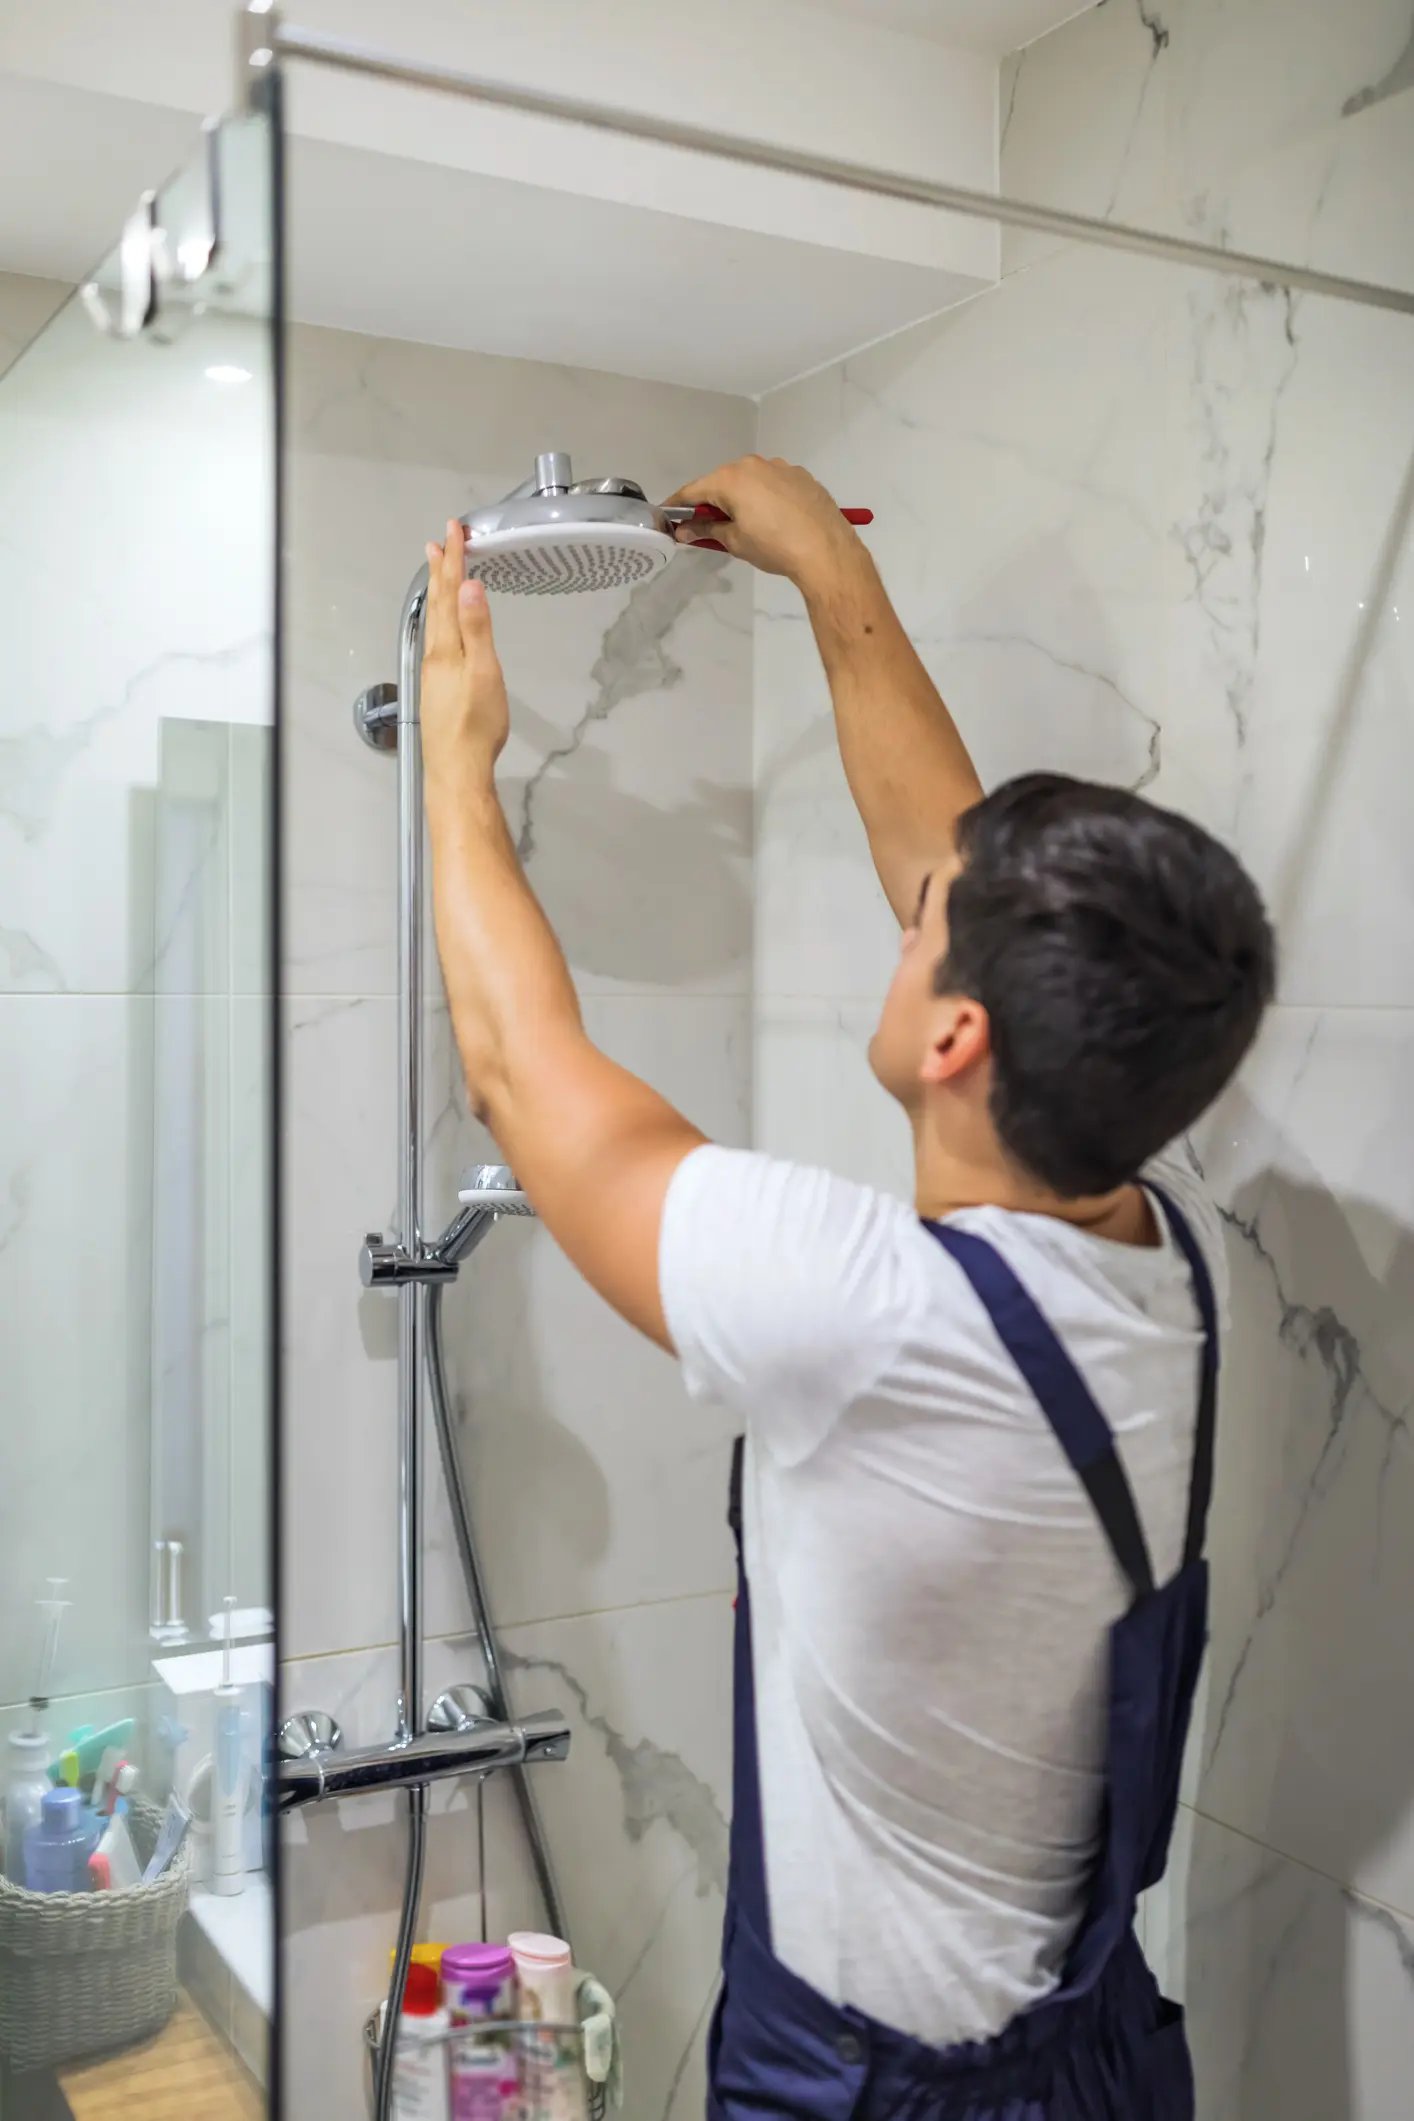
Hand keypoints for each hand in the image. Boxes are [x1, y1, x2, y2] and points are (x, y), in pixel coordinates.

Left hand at [420, 519, 509, 774]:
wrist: (456, 768)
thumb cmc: (475, 726)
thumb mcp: (484, 673)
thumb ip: (477, 629)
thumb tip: (470, 586)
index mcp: (446, 647)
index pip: (450, 593)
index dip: (453, 560)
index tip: (454, 531)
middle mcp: (434, 656)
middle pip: (438, 604)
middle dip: (441, 571)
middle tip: (439, 542)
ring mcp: (433, 673)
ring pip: (435, 621)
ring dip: (438, 593)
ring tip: (438, 572)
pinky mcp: (437, 688)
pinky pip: (437, 639)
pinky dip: (441, 619)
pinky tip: (444, 625)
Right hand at [663, 455, 864, 591]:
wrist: (826, 550)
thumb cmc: (774, 547)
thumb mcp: (735, 542)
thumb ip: (707, 531)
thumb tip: (685, 530)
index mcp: (730, 478)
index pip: (693, 490)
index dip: (678, 506)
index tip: (668, 517)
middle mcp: (753, 464)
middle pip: (722, 482)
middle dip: (712, 502)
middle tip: (709, 527)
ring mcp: (780, 467)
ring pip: (749, 480)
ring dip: (741, 498)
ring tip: (747, 525)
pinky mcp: (800, 476)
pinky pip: (773, 483)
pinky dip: (765, 497)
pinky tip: (775, 519)